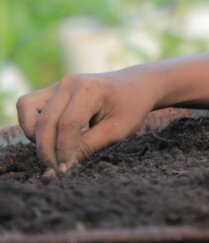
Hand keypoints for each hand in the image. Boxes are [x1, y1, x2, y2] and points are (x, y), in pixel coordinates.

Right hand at [16, 69, 158, 171]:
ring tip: (53, 149)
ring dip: (34, 134)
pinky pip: (29, 106)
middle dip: (47, 149)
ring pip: (28, 109)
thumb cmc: (131, 107)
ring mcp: (59, 84)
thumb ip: (90, 146)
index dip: (64, 151)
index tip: (65, 170)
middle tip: (56, 169)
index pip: (68, 125)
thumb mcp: (118, 130)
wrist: (137, 86)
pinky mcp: (53, 89)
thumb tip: (64, 166)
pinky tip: (51, 136)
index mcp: (91, 89)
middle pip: (45, 121)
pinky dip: (32, 124)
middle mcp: (70, 82)